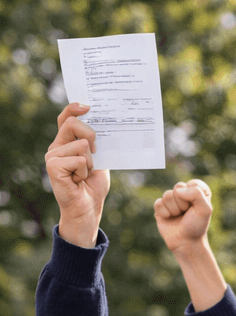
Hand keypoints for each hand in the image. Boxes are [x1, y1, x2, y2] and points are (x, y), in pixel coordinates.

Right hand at [45, 104, 109, 247]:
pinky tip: (78, 181)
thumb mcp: (99, 160)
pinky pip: (79, 159)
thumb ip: (96, 144)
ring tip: (83, 175)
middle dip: (91, 135)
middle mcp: (56, 147)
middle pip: (73, 124)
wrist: (88, 210)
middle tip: (96, 152)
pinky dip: (84, 171)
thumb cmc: (92, 186)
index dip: (74, 108)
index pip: (66, 118)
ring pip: (81, 144)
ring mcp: (52, 156)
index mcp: (66, 143)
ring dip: (90, 163)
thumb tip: (103, 125)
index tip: (87, 106)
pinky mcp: (53, 166)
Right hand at [154, 181, 212, 253]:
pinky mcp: (160, 207)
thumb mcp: (205, 209)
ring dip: (174, 209)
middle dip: (183, 203)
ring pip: (167, 195)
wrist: (186, 243)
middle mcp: (184, 193)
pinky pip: (158, 203)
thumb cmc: (197, 226)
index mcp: (198, 191)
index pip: (194, 183)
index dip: (195, 196)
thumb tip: (178, 191)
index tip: (197, 207)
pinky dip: (165, 213)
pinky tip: (169, 218)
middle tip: (187, 213)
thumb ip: (197, 193)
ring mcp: (171, 200)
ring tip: (178, 216)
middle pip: (178, 187)